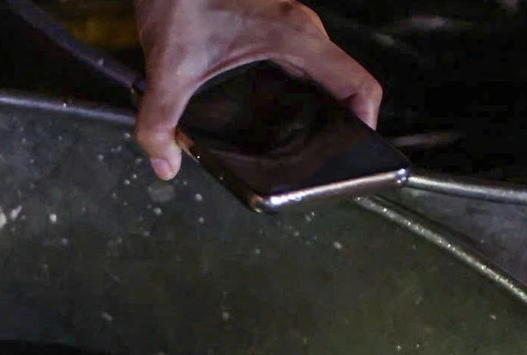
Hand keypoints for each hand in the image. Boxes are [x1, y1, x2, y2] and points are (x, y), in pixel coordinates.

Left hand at [131, 0, 382, 179]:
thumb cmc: (180, 2)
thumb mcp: (168, 71)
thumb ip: (160, 124)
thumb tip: (165, 164)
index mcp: (296, 39)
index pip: (357, 84)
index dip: (366, 124)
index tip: (358, 155)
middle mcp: (302, 33)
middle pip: (341, 88)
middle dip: (336, 129)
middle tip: (320, 165)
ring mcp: (290, 30)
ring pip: (319, 78)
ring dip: (315, 112)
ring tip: (297, 152)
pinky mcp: (272, 31)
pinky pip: (299, 68)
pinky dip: (295, 95)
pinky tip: (268, 121)